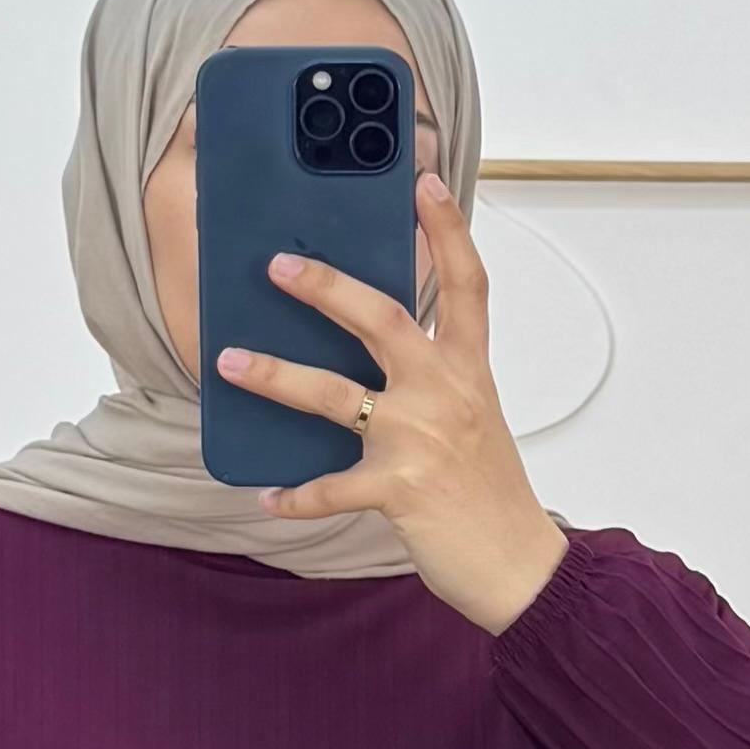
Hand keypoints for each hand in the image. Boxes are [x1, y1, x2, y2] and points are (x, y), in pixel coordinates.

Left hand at [213, 171, 570, 632]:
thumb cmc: (490, 494)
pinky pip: (330, 487)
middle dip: (327, 287)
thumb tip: (363, 356)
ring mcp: (422, 439)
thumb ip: (431, 382)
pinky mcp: (400, 489)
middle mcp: (447, 393)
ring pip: (336, 395)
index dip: (446, 229)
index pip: (467, 284)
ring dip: (276, 374)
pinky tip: (267, 496)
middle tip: (279, 266)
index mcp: (470, 371)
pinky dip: (295, 496)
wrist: (518, 566)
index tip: (422, 183)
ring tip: (230, 360)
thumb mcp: (472, 420)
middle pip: (384, 319)